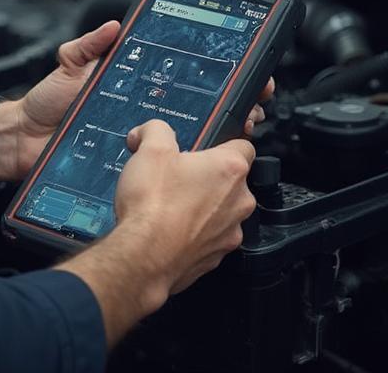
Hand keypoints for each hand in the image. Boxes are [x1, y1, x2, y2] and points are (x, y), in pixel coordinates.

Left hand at [0, 21, 273, 181]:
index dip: (210, 77)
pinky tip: (203, 158)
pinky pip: (165, 165)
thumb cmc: (46, 105)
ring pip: (190, 140)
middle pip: (197, 111)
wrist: (24, 142)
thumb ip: (87, 46)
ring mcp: (142, 143)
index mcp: (133, 89)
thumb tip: (113, 26)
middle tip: (250, 100)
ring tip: (239, 125)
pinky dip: (187, 163)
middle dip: (229, 105)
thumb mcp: (68, 66)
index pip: (179, 80)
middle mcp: (144, 116)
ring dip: (219, 134)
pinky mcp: (135, 168)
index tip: (240, 70)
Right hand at [58, 119, 255, 345]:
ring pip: (221, 209)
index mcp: (230, 169)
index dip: (223, 141)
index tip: (203, 145)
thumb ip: (156, 130)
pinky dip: (193, 230)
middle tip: (176, 173)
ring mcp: (230, 232)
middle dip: (206, 175)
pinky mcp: (217, 257)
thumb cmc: (153, 202)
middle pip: (230, 179)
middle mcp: (239, 201)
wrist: (144, 256)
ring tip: (168, 202)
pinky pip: (209, 235)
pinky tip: (168, 227)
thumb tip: (149, 132)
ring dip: (202, 204)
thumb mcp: (150, 149)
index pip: (243, 145)